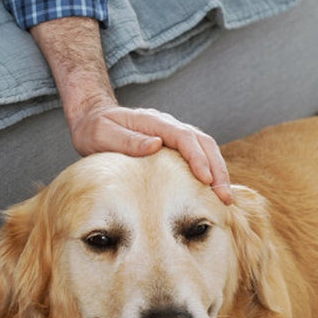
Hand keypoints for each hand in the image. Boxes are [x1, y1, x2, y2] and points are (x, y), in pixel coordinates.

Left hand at [30, 16, 231, 203]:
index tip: (205, 179)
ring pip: (205, 148)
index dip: (197, 157)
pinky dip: (210, 171)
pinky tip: (213, 191)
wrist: (92, 120)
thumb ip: (128, 139)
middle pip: (203, 142)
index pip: (184, 137)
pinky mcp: (172, 146)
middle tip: (224, 196)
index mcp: (153, 122)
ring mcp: (172, 134)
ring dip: (218, 172)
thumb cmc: (94, 129)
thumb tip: (156, 144)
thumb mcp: (103, 134)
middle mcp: (167, 125)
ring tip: (225, 198)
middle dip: (217, 169)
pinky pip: (197, 155)